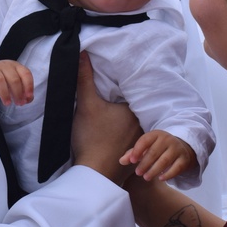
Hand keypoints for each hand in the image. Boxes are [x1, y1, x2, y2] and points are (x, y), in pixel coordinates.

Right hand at [0, 60, 33, 105]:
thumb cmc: (3, 80)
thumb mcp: (14, 84)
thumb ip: (23, 92)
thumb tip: (27, 100)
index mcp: (15, 66)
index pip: (25, 73)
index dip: (28, 86)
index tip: (28, 98)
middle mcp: (4, 65)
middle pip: (13, 78)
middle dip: (17, 93)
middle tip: (18, 103)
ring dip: (4, 93)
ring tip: (7, 103)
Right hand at [72, 52, 141, 184]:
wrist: (95, 174)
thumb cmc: (92, 138)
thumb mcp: (86, 104)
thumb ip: (85, 78)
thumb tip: (83, 53)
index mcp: (135, 110)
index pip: (131, 93)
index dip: (121, 90)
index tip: (112, 88)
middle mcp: (144, 126)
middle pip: (133, 109)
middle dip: (124, 106)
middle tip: (111, 103)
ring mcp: (140, 143)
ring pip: (133, 126)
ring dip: (125, 124)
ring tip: (111, 120)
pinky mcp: (134, 156)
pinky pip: (131, 141)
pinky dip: (124, 138)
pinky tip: (112, 138)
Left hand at [120, 131, 195, 181]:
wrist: (181, 148)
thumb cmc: (158, 148)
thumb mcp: (146, 147)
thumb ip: (133, 154)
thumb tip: (121, 161)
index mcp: (156, 134)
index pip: (145, 141)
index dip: (137, 151)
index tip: (131, 161)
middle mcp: (167, 139)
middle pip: (154, 152)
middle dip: (145, 164)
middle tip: (138, 173)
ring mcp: (177, 149)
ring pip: (164, 161)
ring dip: (154, 170)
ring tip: (146, 177)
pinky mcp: (184, 159)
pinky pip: (176, 168)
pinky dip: (168, 174)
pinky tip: (161, 179)